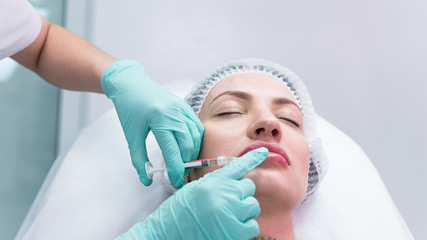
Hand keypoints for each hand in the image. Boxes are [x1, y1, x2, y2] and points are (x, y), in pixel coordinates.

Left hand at [101, 60, 203, 187]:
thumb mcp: (131, 135)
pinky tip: (188, 149)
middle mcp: (174, 113)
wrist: (131, 83)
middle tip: (179, 174)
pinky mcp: (185, 106)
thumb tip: (146, 179)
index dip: (175, 169)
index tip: (174, 181)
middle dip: (186, 163)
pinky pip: (196, 127)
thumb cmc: (129, 107)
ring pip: (196, 136)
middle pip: (188, 145)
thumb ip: (139, 159)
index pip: (173, 151)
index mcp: (159, 119)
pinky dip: (195, 140)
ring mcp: (182, 108)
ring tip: (184, 163)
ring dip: (192, 152)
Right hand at [115, 147, 268, 239]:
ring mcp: (230, 211)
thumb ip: (216, 183)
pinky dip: (244, 229)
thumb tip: (233, 181)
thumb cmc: (179, 212)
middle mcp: (223, 193)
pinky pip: (252, 226)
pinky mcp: (234, 231)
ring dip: (243, 213)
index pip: (238, 166)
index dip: (253, 158)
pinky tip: (229, 229)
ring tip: (225, 218)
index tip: (263, 151)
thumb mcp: (196, 189)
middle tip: (226, 205)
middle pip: (248, 188)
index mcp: (213, 181)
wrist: (167, 232)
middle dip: (240, 196)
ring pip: (252, 206)